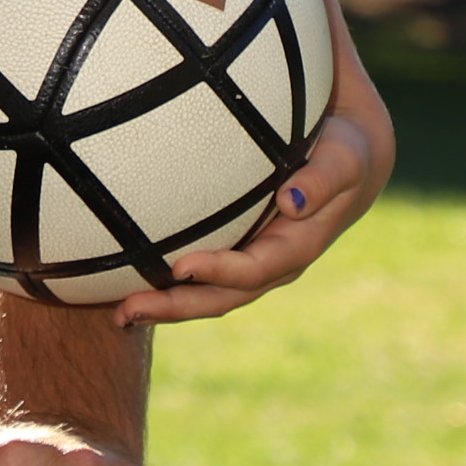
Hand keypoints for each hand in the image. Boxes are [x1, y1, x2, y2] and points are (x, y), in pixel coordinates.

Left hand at [110, 59, 393, 323]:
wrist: (346, 161)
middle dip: (177, 307)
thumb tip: (292, 201)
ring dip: (165, 307)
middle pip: (222, 296)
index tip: (181, 267)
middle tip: (128, 310)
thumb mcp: (343, 158)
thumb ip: (323, 178)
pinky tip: (125, 286)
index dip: (221, 272)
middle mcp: (273, 265)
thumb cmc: (342, 151)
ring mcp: (253, 263)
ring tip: (118, 314)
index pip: (256, 269)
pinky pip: (200, 278)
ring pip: (207, 295)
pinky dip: (167, 287)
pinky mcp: (237, 251)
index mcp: (298, 246)